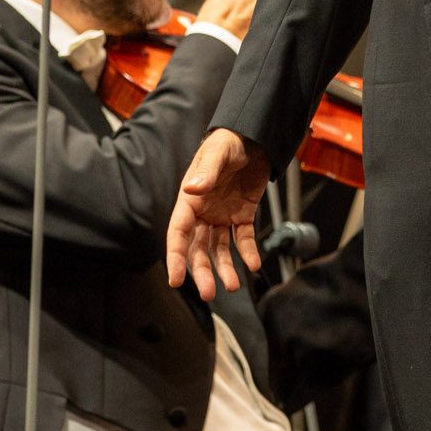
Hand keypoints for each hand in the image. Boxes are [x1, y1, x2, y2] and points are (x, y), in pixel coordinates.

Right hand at [166, 128, 271, 297]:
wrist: (255, 137)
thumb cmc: (229, 141)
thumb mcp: (217, 153)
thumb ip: (206, 171)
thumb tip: (192, 189)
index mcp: (190, 200)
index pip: (178, 233)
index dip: (176, 257)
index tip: (175, 280)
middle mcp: (203, 212)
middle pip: (198, 248)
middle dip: (202, 271)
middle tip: (209, 294)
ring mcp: (222, 215)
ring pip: (219, 249)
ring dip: (224, 268)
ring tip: (233, 286)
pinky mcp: (243, 214)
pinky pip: (243, 238)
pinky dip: (248, 252)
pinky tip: (253, 264)